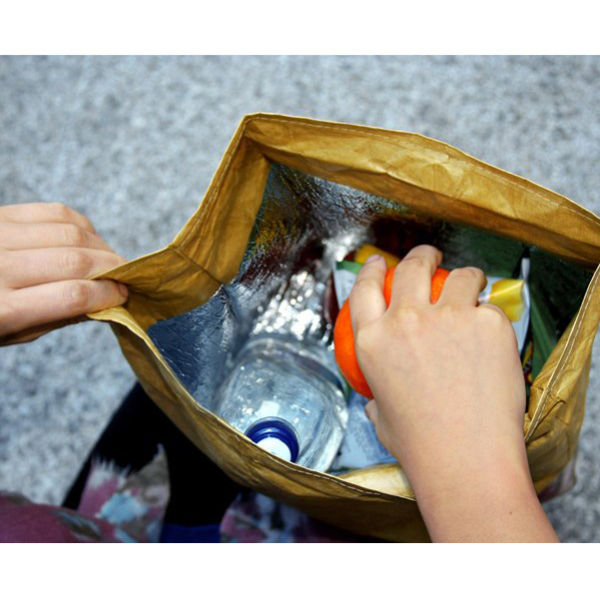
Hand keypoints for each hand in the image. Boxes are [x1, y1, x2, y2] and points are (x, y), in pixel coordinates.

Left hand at [0, 203, 127, 343]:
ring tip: (110, 259)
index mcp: (1, 310)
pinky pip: (54, 211)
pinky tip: (88, 238)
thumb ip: (56, 316)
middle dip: (112, 268)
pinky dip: (81, 225)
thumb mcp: (10, 334)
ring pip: (70, 232)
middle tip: (126, 277)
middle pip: (75, 260)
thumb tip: (103, 301)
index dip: (108, 294)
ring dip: (101, 246)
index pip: (72, 296)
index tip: (123, 295)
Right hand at [350, 244, 557, 541]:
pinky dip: (490, 316)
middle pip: (412, 267)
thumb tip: (379, 393)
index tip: (381, 262)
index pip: (365, 288)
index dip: (373, 269)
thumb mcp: (380, 414)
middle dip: (422, 255)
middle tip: (430, 257)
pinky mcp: (487, 323)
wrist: (465, 460)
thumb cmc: (420, 445)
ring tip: (471, 285)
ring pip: (459, 275)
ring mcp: (448, 318)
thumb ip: (378, 392)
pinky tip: (491, 335)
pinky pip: (490, 307)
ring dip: (464, 277)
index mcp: (373, 340)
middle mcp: (406, 320)